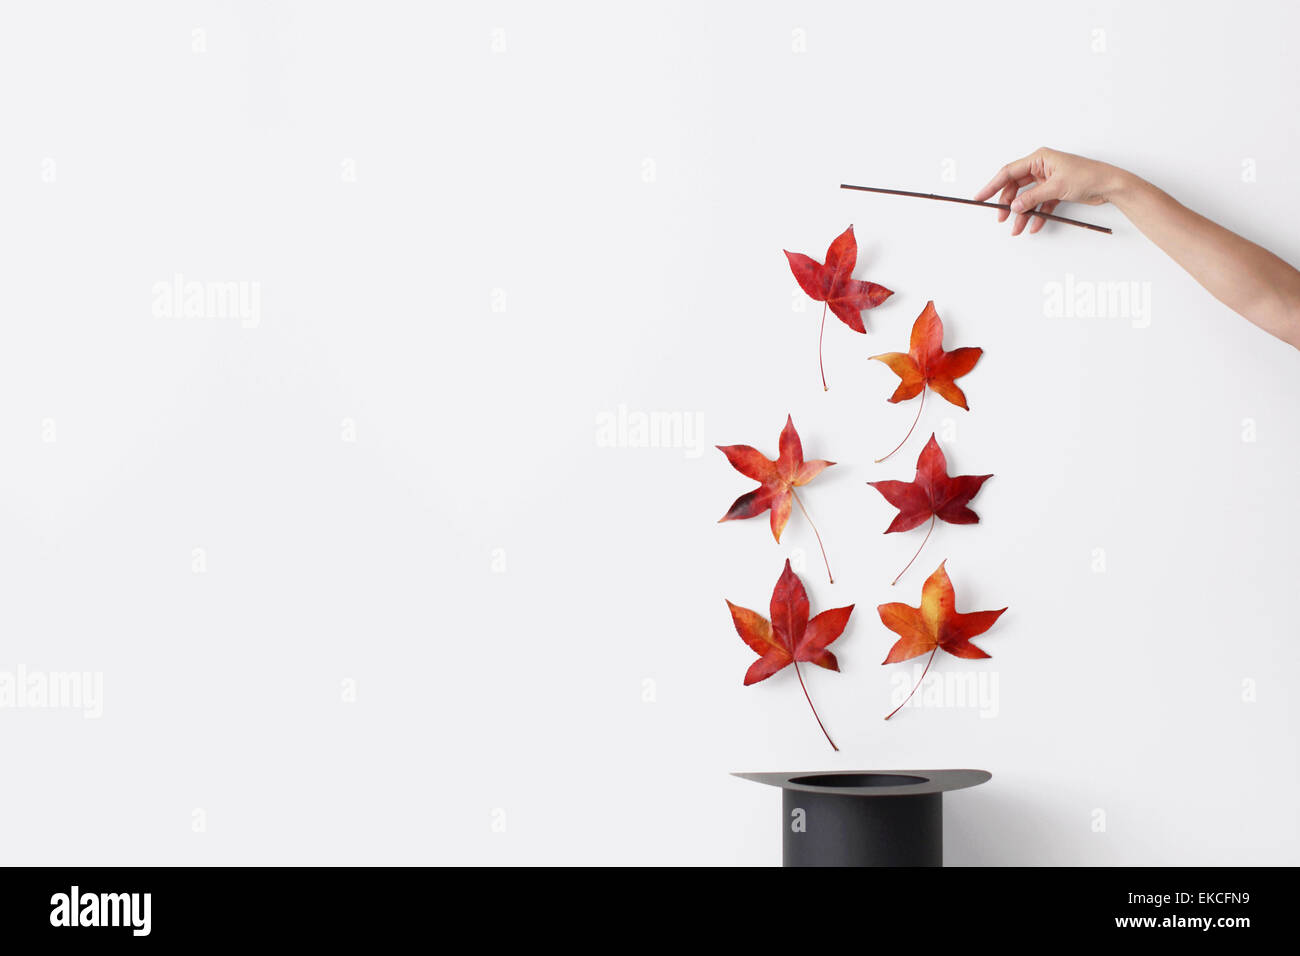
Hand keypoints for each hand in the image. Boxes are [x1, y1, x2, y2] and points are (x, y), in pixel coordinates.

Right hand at [974, 147, 1126, 235]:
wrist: (1110, 185)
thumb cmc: (1088, 176)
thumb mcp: (1056, 187)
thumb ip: (1031, 197)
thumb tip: (1014, 206)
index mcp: (1040, 158)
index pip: (1009, 172)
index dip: (992, 185)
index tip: (980, 197)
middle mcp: (1042, 167)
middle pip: (1016, 187)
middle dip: (1008, 204)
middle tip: (1002, 218)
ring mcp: (1048, 180)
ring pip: (1027, 198)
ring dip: (1022, 214)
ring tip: (1018, 228)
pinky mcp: (1055, 191)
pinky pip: (1040, 204)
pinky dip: (1037, 215)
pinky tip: (1035, 226)